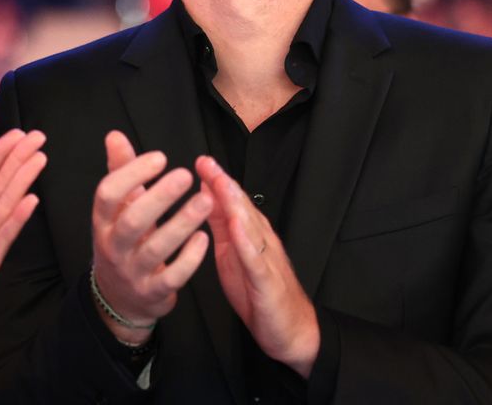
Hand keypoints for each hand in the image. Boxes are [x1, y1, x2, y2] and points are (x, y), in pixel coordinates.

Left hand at [0, 128, 46, 329]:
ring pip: (8, 203)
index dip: (0, 149)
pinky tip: (31, 201)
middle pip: (2, 182)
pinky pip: (5, 236)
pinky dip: (18, 219)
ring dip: (25, 181)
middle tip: (38, 135)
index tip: (16, 128)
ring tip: (40, 158)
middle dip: (19, 158)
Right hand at [91, 131, 211, 343]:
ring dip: (182, 223)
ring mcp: (132, 272)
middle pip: (132, 221)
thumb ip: (120, 172)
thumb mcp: (117, 210)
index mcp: (102, 222)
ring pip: (156, 249)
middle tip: (186, 175)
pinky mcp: (153, 292)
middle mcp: (113, 247)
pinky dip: (189, 258)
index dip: (131, 174)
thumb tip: (115, 135)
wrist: (120, 298)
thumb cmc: (123, 241)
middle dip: (159, 197)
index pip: (107, 194)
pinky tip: (205, 237)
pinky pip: (172, 277)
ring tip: (206, 200)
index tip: (160, 157)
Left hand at [195, 157, 318, 376]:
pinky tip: (236, 227)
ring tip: (220, 183)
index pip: (233, 202)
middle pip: (242, 207)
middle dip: (224, 183)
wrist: (291, 330)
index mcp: (250, 235)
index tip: (201, 161)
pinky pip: (256, 259)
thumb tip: (205, 198)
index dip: (218, 180)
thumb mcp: (232, 254)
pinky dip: (247, 241)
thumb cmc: (259, 293)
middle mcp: (261, 241)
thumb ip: (221, 227)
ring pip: (251, 226)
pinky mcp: (267, 281)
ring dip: (235, 203)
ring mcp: (266, 259)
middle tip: (207, 162)